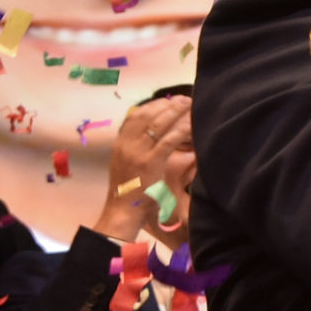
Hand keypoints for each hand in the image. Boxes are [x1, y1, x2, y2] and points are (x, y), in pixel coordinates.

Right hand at [92, 95, 192, 240]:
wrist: (123, 210)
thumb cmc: (129, 190)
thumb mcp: (126, 163)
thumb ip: (135, 147)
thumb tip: (152, 133)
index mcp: (120, 142)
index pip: (135, 115)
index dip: (154, 105)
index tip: (168, 101)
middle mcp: (127, 143)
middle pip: (148, 114)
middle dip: (168, 104)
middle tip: (184, 99)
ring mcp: (138, 152)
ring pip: (159, 124)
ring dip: (176, 112)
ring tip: (190, 106)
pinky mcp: (151, 162)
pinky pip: (168, 140)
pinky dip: (181, 129)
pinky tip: (191, 124)